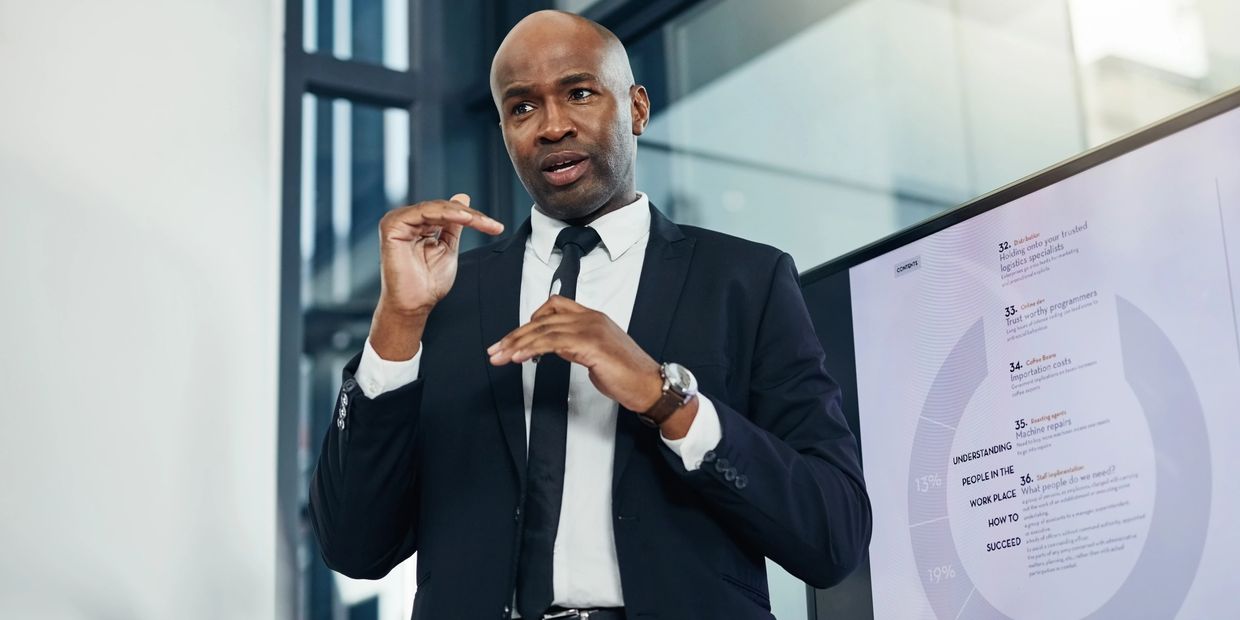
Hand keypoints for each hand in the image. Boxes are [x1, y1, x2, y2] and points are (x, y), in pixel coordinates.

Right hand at [370, 194, 503, 359]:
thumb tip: (462, 197)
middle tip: (492, 225)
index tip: (495, 227)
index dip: (473, 217)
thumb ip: (454, 225)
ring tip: (482, 222)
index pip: (447, 212)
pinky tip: (465, 219)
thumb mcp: (448, 248)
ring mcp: (397, 221)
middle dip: (471, 216)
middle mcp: (405, 220)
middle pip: (443, 208)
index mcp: (416, 225)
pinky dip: (446, 214)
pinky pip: (424, 212)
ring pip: (437, 208)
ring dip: (463, 214)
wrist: (415, 305)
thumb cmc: (428, 283)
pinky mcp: (392, 226)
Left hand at [486, 295, 662, 412]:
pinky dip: (532, 349)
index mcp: (593, 317)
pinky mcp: (590, 345)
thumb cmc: (627, 374)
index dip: (530, 320)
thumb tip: (552, 348)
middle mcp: (591, 318)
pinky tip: (520, 357)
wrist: (650, 385)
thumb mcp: (595, 354)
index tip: (514, 338)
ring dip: (518, 343)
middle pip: (543, 319)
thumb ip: (575, 346)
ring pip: (544, 330)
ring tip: (501, 357)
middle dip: (515, 335)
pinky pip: (553, 343)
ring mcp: (591, 329)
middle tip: (496, 350)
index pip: (554, 306)